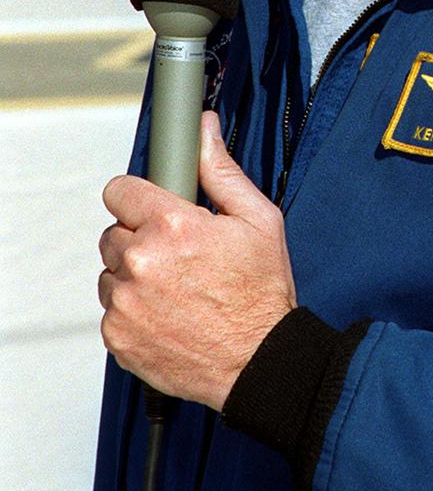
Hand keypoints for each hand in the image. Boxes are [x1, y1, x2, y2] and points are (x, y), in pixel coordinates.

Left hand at [98, 111, 295, 410]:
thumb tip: (203, 128)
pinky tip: (169, 315)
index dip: (139, 198)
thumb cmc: (262, 291)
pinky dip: (134, 311)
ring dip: (134, 276)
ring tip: (177, 289)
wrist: (259, 361)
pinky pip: (112, 310)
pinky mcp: (117, 337)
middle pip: (114, 232)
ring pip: (111, 272)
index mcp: (172, 225)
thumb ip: (221, 170)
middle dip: (141, 238)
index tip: (155, 209)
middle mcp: (140, 262)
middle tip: (180, 256)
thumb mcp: (257, 219)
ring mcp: (125, 303)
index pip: (119, 190)